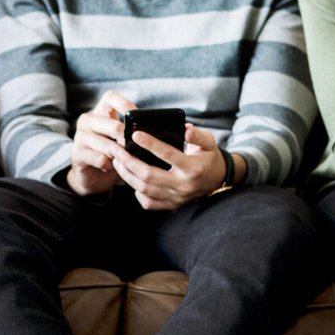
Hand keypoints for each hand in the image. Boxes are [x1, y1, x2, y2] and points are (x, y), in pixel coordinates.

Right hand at [67, 91, 134, 195]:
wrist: (92, 175)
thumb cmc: (112, 153)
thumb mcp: (121, 138)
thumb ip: (130, 131)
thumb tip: (149, 132)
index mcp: (100, 111)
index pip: (111, 97)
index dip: (126, 105)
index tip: (138, 117)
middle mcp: (87, 120)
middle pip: (113, 126)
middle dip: (127, 140)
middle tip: (133, 149)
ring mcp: (80, 137)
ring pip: (107, 146)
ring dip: (119, 156)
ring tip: (121, 160)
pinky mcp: (76, 154)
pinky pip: (100, 159)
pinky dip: (109, 166)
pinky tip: (109, 168)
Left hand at [112, 124, 228, 210]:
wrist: (218, 180)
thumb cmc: (209, 157)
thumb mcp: (209, 143)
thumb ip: (198, 136)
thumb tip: (185, 129)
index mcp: (192, 167)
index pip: (168, 154)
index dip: (150, 144)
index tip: (135, 134)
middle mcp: (183, 185)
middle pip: (149, 175)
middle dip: (129, 162)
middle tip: (116, 149)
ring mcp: (176, 197)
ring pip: (145, 189)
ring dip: (127, 175)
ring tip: (117, 161)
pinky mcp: (171, 205)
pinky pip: (149, 203)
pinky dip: (137, 192)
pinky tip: (130, 179)